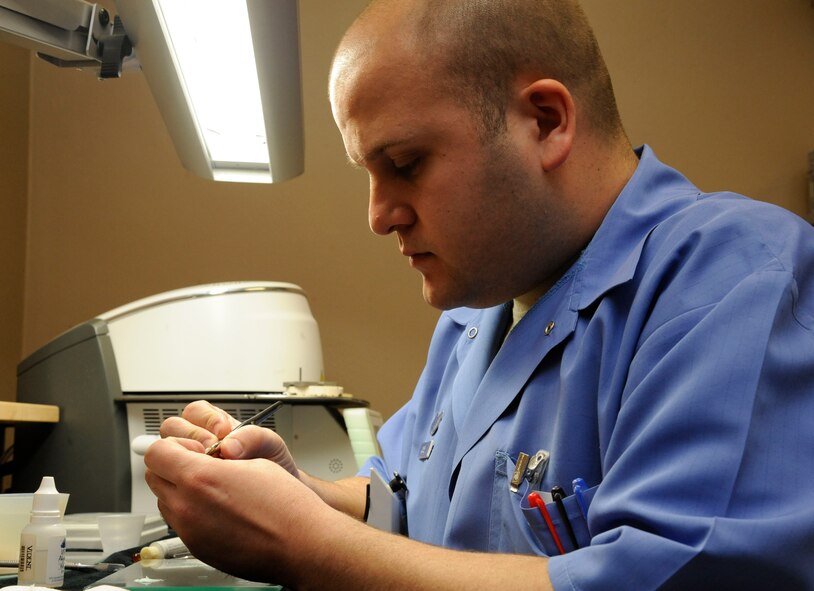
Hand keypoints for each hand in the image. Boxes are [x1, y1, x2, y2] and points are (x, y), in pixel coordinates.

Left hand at [144, 436, 326, 584]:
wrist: (300, 544)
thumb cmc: (285, 505)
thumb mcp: (255, 461)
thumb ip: (220, 454)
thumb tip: (209, 453)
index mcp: (200, 478)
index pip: (156, 452)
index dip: (172, 445)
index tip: (188, 446)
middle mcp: (187, 506)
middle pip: (153, 476)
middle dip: (171, 464)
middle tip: (197, 462)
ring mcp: (190, 531)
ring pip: (164, 500)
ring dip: (179, 489)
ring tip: (211, 487)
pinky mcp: (197, 548)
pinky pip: (179, 523)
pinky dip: (190, 511)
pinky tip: (218, 509)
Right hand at [160, 400, 298, 477]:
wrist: (279, 499)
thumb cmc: (275, 468)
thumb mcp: (271, 446)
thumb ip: (254, 437)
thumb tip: (229, 445)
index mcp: (216, 426)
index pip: (194, 412)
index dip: (204, 420)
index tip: (221, 433)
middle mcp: (199, 442)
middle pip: (171, 428)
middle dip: (191, 438)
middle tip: (212, 452)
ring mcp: (190, 467)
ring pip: (166, 455)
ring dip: (184, 460)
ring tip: (210, 471)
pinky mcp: (186, 490)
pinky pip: (170, 484)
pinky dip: (185, 484)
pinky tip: (206, 489)